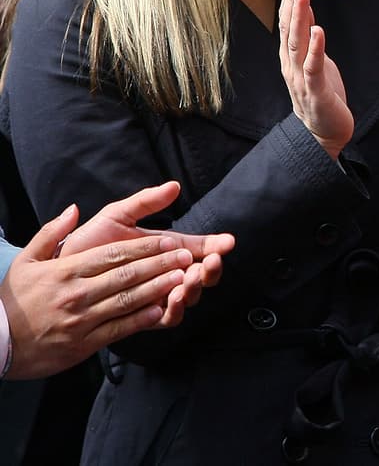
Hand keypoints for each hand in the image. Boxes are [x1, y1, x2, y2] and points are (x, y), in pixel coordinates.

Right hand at [1, 185, 233, 379]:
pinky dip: (141, 319)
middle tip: (186, 255)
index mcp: (66, 271)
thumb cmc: (13, 299)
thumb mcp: (26, 261)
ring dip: (157, 289)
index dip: (144, 247)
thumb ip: (51, 233)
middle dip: (159, 264)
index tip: (169, 240)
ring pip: (126, 301)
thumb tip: (73, 209)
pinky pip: (117, 330)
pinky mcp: (82, 344)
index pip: (112, 255)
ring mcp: (80, 320)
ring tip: (183, 278)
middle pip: (125, 275)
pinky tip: (162, 310)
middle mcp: (75, 294)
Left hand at [59, 180, 234, 321]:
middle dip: (210, 269)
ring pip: (189, 296)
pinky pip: (168, 318)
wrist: (61, 271)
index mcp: (166, 250)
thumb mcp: (116, 216)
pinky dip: (174, 309)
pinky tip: (173, 298)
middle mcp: (167, 274)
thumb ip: (145, 202)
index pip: (199, 248)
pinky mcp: (144, 317)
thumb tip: (174, 186)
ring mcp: (158, 296)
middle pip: (201, 275)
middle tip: (210, 262)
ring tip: (191, 278)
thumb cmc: (88, 243)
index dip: (215, 245)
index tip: (227, 242)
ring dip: (195, 288)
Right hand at [278, 0, 351, 158]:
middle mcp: (291, 63)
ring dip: (299, 17)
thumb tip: (305, 8)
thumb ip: (307, 35)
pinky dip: (315, 49)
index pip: (287, 19)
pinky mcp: (315, 91)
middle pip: (288, 26)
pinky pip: (313, 67)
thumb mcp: (314, 58)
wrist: (322, 134)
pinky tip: (318, 31)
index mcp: (291, 55)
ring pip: (297, 43)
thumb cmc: (319, 94)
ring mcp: (300, 77)